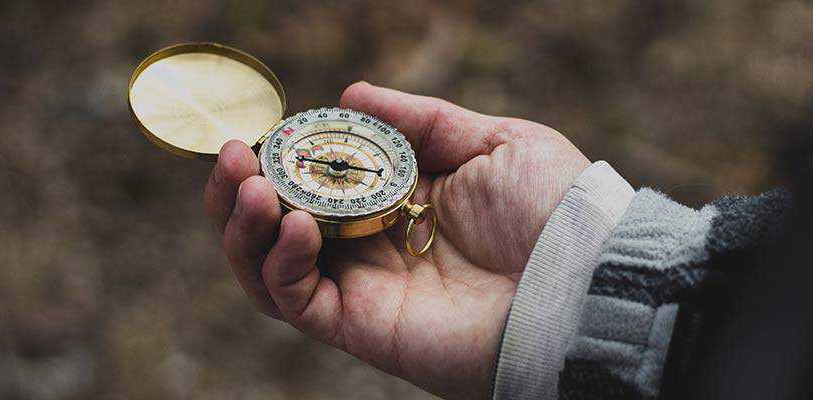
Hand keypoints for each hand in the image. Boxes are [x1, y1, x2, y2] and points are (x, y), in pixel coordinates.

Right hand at [203, 82, 588, 398]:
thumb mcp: (491, 141)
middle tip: (232, 155)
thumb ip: (420, 119)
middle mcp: (369, 244)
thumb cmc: (550, 209)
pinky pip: (294, 301)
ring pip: (270, 266)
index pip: (316, 180)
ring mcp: (362, 287)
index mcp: (396, 200)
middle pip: (278, 224)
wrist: (580, 281)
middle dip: (242, 189)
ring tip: (250, 184)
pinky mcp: (360, 326)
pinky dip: (278, 262)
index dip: (281, 156)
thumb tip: (351, 96)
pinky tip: (291, 223)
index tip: (263, 129)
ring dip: (244, 225)